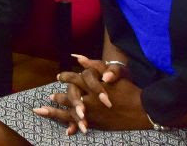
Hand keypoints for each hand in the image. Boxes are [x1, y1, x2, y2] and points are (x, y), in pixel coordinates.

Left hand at [34, 55, 149, 132]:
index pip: (75, 80)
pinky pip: (81, 125)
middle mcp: (90, 100)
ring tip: (44, 110)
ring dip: (56, 112)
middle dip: (59, 97)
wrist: (142, 110)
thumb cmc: (128, 89)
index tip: (58, 77)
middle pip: (69, 97)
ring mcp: (93, 113)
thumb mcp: (113, 73)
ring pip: (71, 113)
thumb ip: (94, 65)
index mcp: (93, 85)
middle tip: (50, 96)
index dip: (66, 78)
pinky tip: (65, 130)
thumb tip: (77, 57)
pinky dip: (72, 126)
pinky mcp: (98, 123)